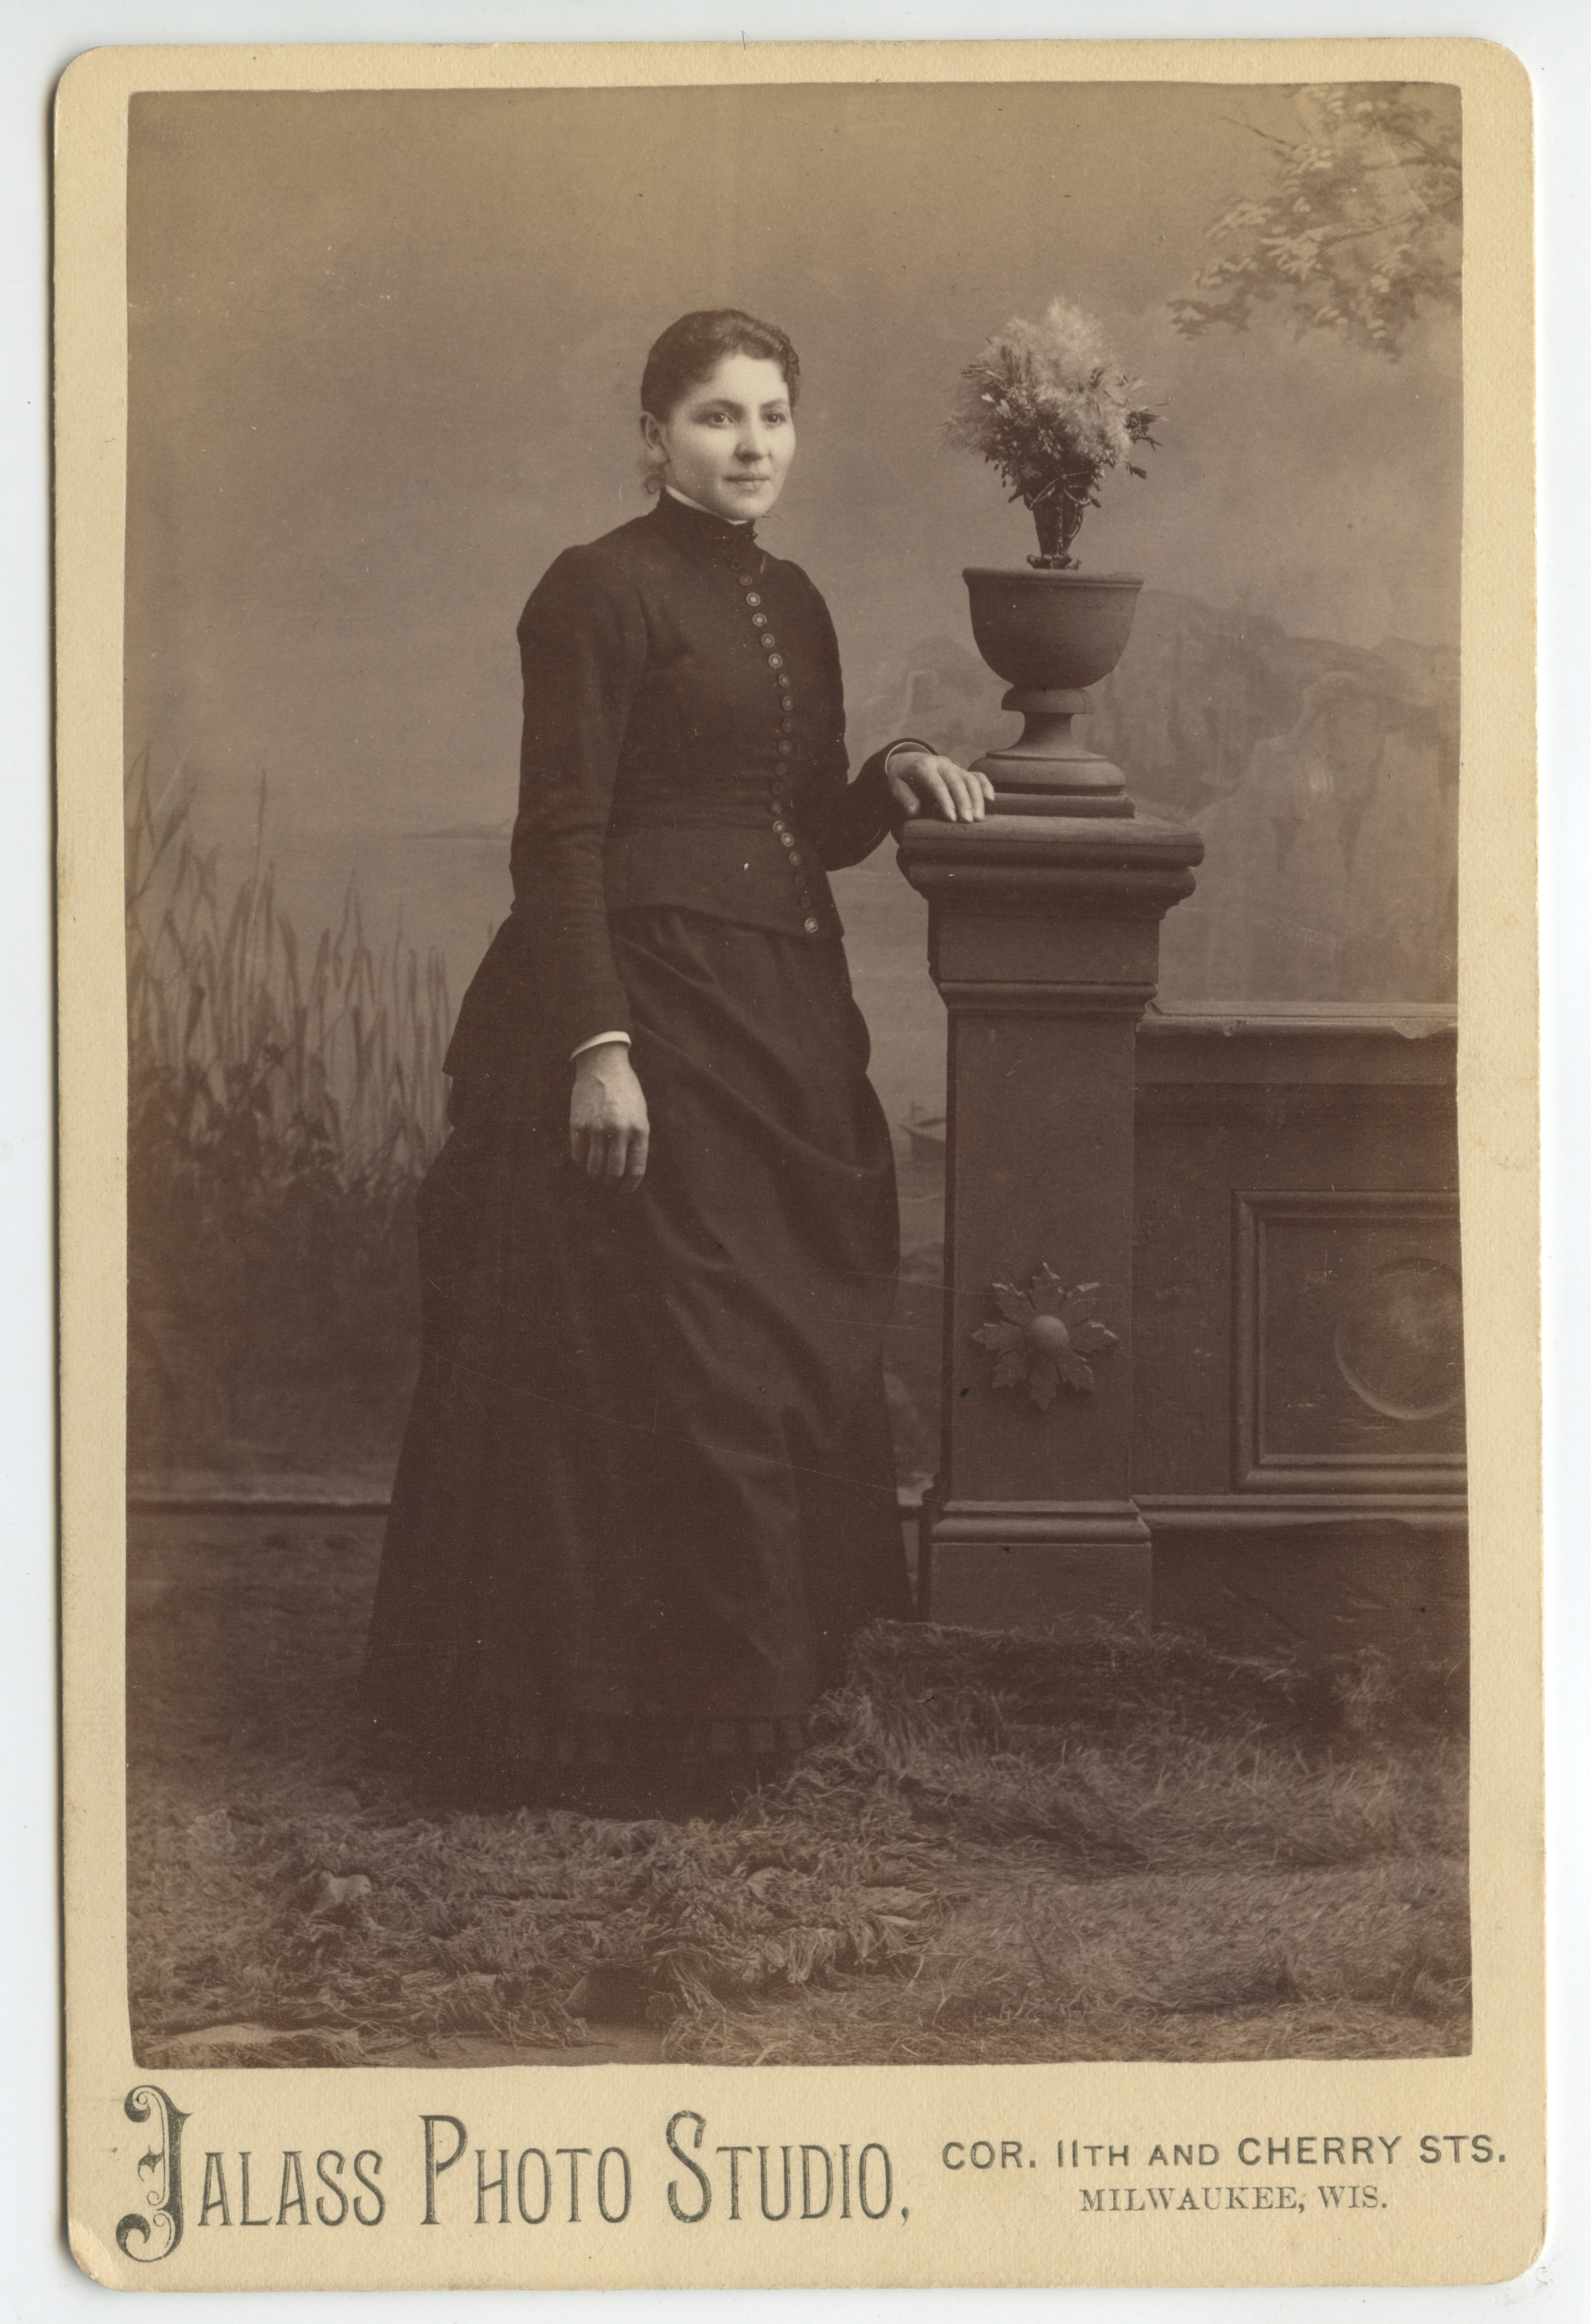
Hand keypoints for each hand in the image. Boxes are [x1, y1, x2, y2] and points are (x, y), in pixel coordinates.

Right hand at [569, 1042, 649, 1188]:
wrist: (603, 1066)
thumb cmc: (625, 1090)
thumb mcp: (641, 1113)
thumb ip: (638, 1138)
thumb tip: (631, 1167)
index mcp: (639, 1129)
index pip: (636, 1168)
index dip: (630, 1184)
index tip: (625, 1190)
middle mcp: (619, 1130)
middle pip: (614, 1171)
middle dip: (612, 1182)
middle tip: (609, 1182)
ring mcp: (597, 1128)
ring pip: (594, 1167)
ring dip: (595, 1175)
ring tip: (596, 1174)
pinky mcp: (578, 1124)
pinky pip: (578, 1154)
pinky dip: (581, 1161)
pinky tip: (584, 1159)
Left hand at [883, 749, 995, 824]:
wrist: (907, 760)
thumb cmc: (901, 777)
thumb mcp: (895, 786)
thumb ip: (905, 798)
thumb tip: (915, 812)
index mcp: (923, 767)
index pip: (937, 784)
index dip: (945, 801)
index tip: (952, 818)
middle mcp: (941, 764)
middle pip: (957, 781)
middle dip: (964, 801)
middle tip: (968, 821)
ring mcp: (953, 766)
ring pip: (970, 779)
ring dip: (977, 798)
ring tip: (978, 818)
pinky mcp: (961, 770)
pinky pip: (977, 775)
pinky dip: (985, 786)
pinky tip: (990, 800)